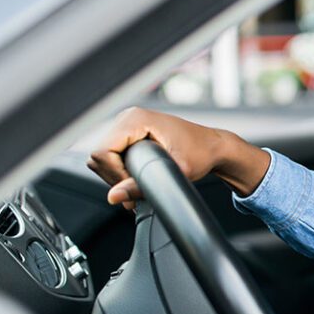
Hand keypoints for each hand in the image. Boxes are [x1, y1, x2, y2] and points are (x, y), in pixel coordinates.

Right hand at [87, 107, 268, 208]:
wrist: (213, 147)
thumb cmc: (201, 154)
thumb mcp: (174, 172)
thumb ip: (141, 185)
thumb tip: (113, 196)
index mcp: (136, 119)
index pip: (102, 152)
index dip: (114, 175)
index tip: (133, 188)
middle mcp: (128, 117)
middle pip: (100, 156)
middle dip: (116, 179)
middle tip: (137, 193)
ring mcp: (128, 123)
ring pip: (103, 158)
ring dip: (117, 177)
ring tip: (139, 187)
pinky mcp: (129, 132)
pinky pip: (111, 155)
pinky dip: (120, 171)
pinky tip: (137, 179)